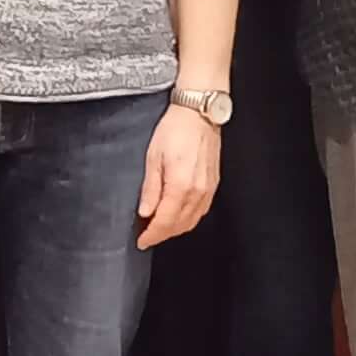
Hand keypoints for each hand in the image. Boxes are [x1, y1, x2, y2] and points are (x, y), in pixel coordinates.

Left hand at [136, 103, 221, 248]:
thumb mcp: (153, 158)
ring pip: (192, 221)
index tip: (141, 241)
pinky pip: (201, 211)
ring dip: (175, 229)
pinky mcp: (214, 184)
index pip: (165, 222)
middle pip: (179, 225)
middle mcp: (198, 192)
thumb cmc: (175, 130)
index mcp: (180, 186)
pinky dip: (188, 219)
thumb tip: (145, 212)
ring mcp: (209, 189)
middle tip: (147, 235)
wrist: (199, 113)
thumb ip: (150, 189)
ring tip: (159, 227)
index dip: (152, 235)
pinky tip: (178, 215)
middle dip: (162, 234)